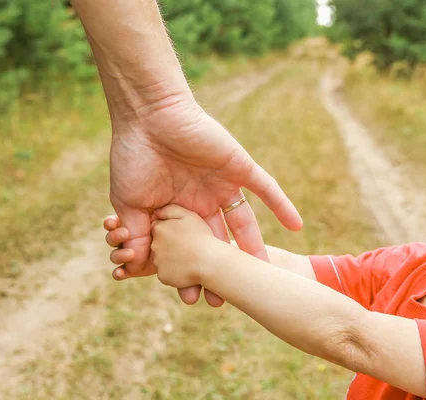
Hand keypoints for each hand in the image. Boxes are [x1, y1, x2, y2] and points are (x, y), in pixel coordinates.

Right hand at [110, 95, 302, 305]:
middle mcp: (202, 201)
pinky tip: (297, 225)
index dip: (191, 271)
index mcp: (177, 210)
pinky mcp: (238, 167)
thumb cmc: (133, 158)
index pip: (190, 247)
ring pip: (244, 222)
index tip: (192, 297)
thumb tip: (136, 267)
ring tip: (265, 274)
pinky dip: (282, 205)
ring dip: (254, 247)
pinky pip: (266, 188)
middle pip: (218, 242)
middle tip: (224, 299)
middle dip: (222, 269)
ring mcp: (222, 185)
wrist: (148, 116)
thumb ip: (138, 235)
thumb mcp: (128, 204)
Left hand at [150, 205, 214, 288]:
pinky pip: (167, 273)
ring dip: (172, 259)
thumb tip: (157, 212)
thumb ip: (170, 210)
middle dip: (169, 246)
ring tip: (189, 258)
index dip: (171, 232)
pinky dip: (175, 272)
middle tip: (187, 247)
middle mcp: (154, 245)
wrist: (209, 262)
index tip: (182, 235)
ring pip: (162, 260)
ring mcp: (157, 262)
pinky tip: (187, 269)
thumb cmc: (202, 237)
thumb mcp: (188, 215)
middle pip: (158, 245)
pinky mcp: (163, 276)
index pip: (158, 229)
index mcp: (159, 228)